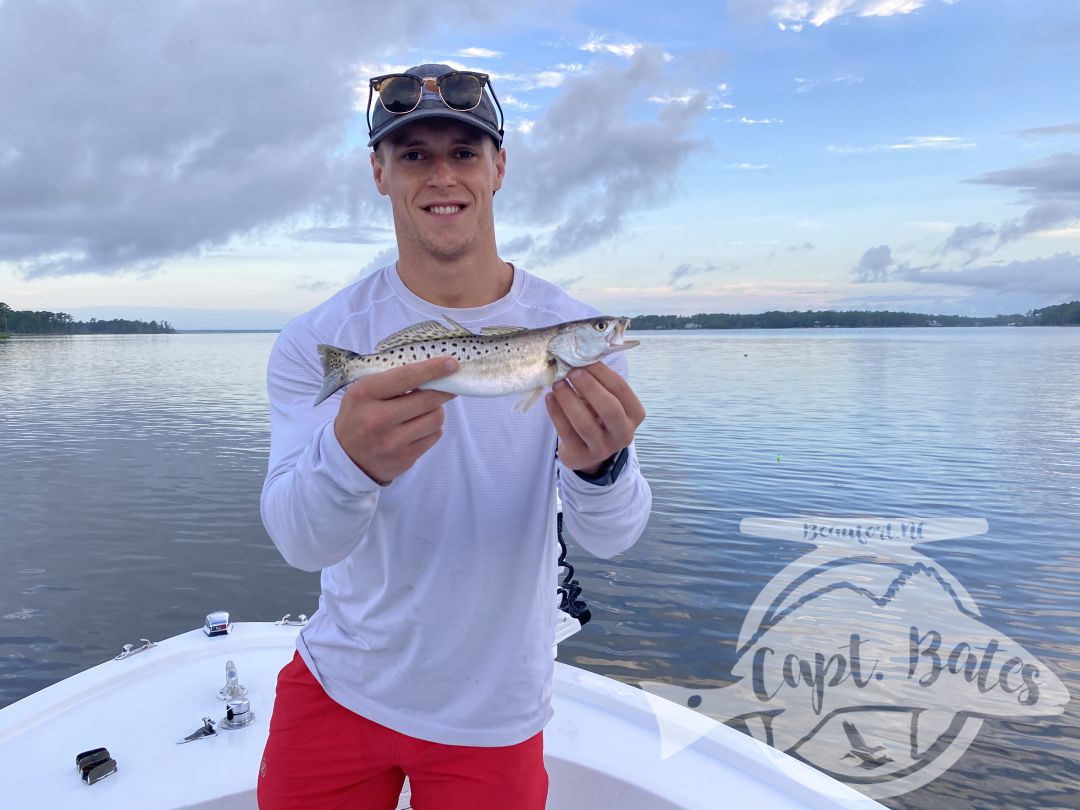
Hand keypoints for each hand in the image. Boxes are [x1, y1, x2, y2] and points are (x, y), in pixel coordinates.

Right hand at [334, 357, 458, 483]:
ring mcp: (391, 442)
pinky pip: (434, 436)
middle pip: (428, 400)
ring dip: (436, 410)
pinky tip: (419, 426)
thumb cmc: (359, 415)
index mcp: (365, 394)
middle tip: (447, 386)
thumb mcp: (364, 391)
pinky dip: (432, 428)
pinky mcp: (404, 458)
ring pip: (435, 419)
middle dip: (443, 390)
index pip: (406, 377)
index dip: (432, 369)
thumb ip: (392, 379)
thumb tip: (432, 370)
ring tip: (425, 409)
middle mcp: (377, 419)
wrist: (347, 457)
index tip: (451, 363)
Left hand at [544, 362, 644, 474]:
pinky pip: (567, 433)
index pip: (621, 390)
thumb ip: (598, 382)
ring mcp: (603, 448)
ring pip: (585, 423)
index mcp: (634, 414)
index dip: (602, 373)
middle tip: (571, 371)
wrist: (587, 450)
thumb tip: (578, 356)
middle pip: (609, 408)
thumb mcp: (604, 400)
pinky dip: (556, 413)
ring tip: (556, 383)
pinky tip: (549, 398)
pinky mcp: (582, 456)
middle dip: (589, 387)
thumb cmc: (597, 416)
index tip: (584, 359)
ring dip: (569, 400)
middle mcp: (624, 433)